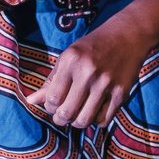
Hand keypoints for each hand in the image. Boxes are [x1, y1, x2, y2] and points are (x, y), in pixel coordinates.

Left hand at [26, 22, 149, 129]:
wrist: (128, 36)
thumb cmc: (92, 47)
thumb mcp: (68, 57)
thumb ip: (50, 81)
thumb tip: (30, 101)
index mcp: (71, 61)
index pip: (53, 98)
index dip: (50, 107)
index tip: (53, 104)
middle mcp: (88, 73)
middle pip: (67, 113)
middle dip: (60, 119)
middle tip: (62, 115)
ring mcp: (106, 84)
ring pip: (85, 120)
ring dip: (77, 122)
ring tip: (77, 114)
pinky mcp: (122, 93)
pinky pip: (103, 120)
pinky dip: (96, 121)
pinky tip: (94, 111)